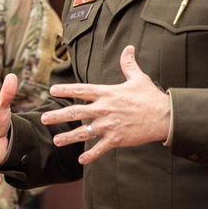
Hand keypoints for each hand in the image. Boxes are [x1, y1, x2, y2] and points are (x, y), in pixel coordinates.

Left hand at [41, 45, 170, 163]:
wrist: (164, 116)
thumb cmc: (151, 97)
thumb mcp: (138, 78)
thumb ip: (128, 64)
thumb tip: (129, 48)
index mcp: (107, 93)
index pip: (81, 90)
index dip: (65, 89)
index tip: (51, 90)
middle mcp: (104, 109)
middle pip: (76, 112)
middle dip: (58, 115)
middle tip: (43, 119)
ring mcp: (109, 125)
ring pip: (83, 132)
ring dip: (68, 137)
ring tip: (56, 140)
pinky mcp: (116, 139)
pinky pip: (99, 149)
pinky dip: (90, 155)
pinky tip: (80, 160)